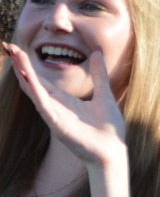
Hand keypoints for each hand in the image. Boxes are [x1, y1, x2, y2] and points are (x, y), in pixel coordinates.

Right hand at [3, 43, 126, 167]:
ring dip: (24, 72)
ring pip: (34, 90)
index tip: (18, 48)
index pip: (40, 79)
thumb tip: (98, 52)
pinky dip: (36, 91)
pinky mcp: (56, 124)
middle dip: (20, 64)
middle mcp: (54, 106)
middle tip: (9, 46)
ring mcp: (53, 115)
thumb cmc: (109, 127)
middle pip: (32, 82)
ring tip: (15, 55)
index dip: (29, 65)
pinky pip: (43, 104)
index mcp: (63, 99)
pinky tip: (28, 78)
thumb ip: (99, 74)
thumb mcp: (104, 94)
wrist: (112, 150)